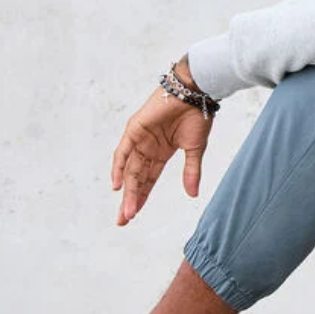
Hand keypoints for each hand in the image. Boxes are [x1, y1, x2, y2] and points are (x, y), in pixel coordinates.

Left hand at [111, 58, 212, 225]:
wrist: (194, 93)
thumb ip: (191, 172)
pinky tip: (117, 185)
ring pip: (129, 170)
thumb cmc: (197, 116)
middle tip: (124, 220)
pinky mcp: (135, 129)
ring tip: (126, 211)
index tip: (134, 216)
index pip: (147, 180)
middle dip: (130, 200)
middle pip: (135, 179)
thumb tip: (192, 195)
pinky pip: (123, 152)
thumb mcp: (195, 150)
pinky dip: (118, 167)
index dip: (141, 198)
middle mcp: (147, 148)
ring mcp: (140, 139)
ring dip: (127, 191)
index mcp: (160, 153)